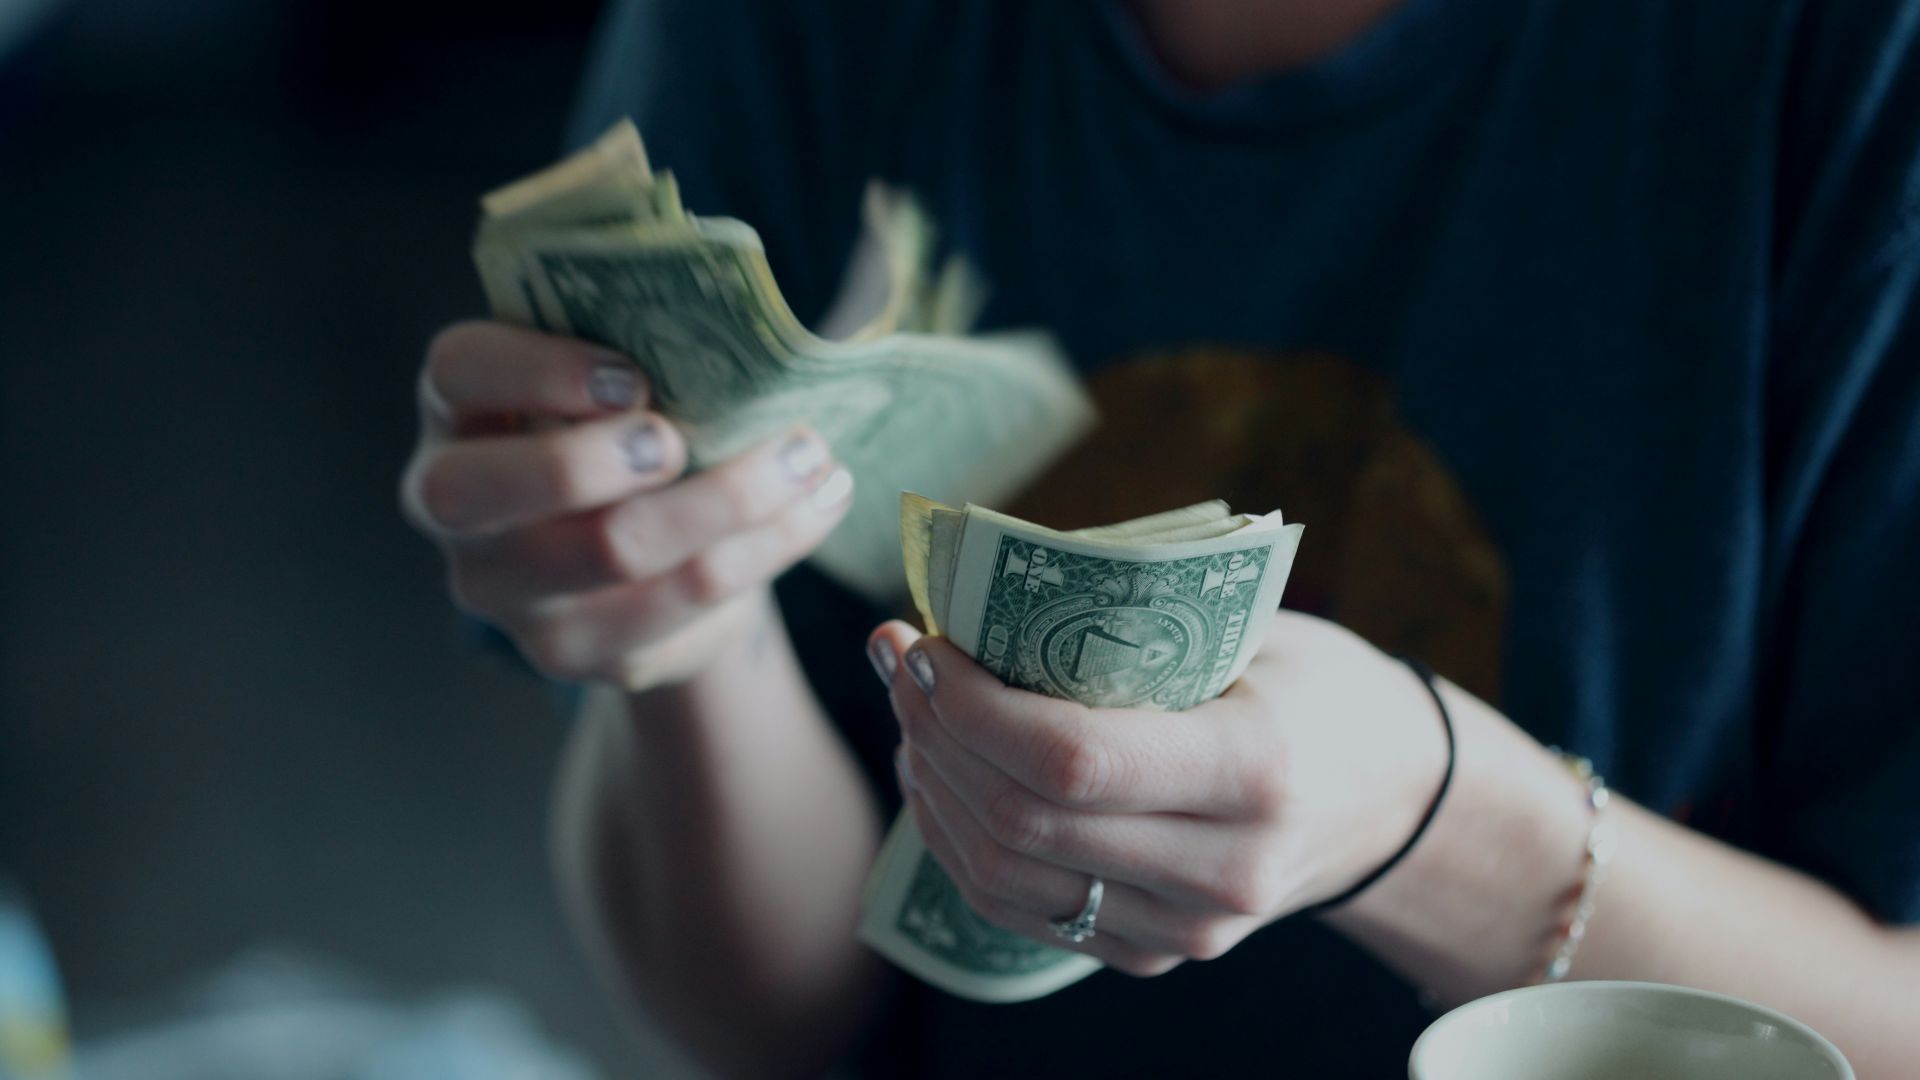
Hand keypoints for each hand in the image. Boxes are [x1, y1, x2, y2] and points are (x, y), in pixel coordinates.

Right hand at [400, 321, 853, 688]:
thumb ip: (637, 343)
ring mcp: (509, 592)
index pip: (458, 372)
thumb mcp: (613, 378)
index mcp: (458, 410)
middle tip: (681, 439)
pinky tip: (818, 503)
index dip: (536, 370)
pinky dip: (768, 545)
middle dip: (595, 459)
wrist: (645, 557)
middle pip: (488, 490)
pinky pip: (684, 601)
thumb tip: (738, 321)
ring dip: (729, 498)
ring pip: (612, 550)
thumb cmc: (627, 429)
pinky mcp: (580, 650)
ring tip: (809, 456)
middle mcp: (455, 508)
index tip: (632, 376)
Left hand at [868, 609, 1448, 975]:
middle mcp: (1222, 869)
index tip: (924, 642)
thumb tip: (979, 592)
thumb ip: (1133, 623)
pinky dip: (960, 841)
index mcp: (1255, 770)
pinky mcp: (1155, 953)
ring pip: (1004, 877)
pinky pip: (1020, 910)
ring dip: (933, 787)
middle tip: (898, 659)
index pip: (1071, 759)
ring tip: (911, 711)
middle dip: (934, 733)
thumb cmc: (1316, 687)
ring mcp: (1188, 928)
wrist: (1392, 799)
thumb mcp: (1253, 631)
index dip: (971, 706)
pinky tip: (941, 774)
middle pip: (1022, 821)